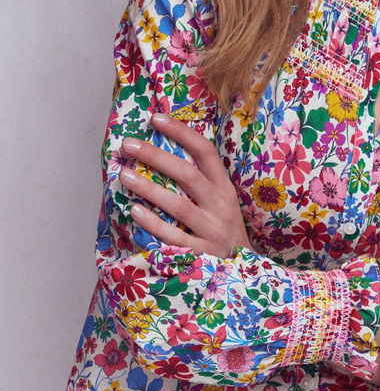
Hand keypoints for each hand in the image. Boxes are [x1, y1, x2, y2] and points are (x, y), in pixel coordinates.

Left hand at [119, 112, 252, 257]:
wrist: (243, 271)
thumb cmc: (222, 230)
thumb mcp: (220, 202)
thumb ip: (200, 181)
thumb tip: (161, 152)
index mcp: (224, 188)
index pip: (206, 152)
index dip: (182, 133)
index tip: (156, 119)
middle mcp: (221, 205)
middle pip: (188, 175)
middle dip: (156, 156)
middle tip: (128, 144)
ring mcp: (212, 230)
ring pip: (179, 205)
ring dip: (150, 188)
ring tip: (124, 175)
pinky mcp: (202, 253)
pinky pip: (175, 237)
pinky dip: (154, 224)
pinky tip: (135, 212)